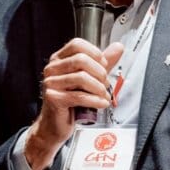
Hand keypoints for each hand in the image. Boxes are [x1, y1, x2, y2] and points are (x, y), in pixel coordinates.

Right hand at [23, 38, 124, 169]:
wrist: (55, 124)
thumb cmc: (71, 101)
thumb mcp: (89, 78)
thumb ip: (102, 63)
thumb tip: (118, 47)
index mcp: (59, 60)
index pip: (77, 45)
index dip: (95, 53)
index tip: (104, 65)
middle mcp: (52, 69)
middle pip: (80, 60)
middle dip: (100, 73)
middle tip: (106, 84)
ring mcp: (50, 83)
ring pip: (81, 78)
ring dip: (99, 88)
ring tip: (104, 95)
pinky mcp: (53, 98)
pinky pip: (78, 96)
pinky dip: (95, 100)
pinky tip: (101, 103)